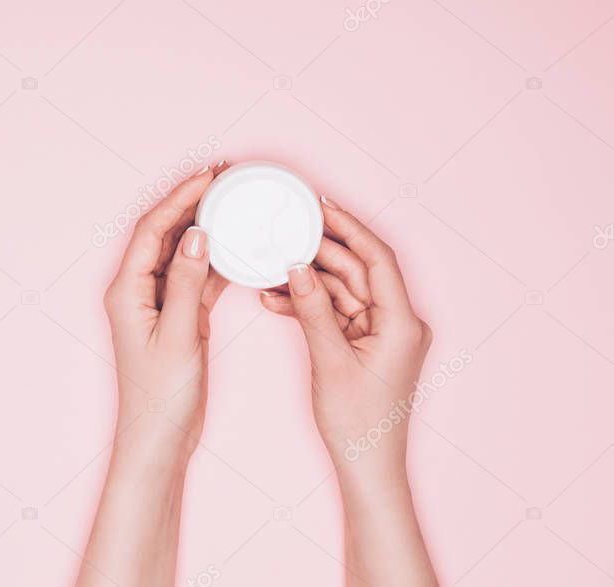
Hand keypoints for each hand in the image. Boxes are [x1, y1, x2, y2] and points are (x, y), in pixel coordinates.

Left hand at [76, 165, 228, 586]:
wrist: (159, 439)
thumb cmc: (161, 396)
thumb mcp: (178, 336)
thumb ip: (188, 283)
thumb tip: (196, 235)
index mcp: (127, 291)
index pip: (152, 230)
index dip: (179, 199)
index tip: (207, 176)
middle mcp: (138, 291)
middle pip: (165, 234)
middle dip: (191, 204)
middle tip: (223, 178)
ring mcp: (158, 304)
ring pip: (182, 253)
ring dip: (205, 228)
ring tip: (232, 202)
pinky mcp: (178, 318)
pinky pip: (196, 278)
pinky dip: (215, 261)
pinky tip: (236, 248)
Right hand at [259, 196, 437, 585]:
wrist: (366, 465)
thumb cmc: (358, 423)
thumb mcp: (330, 361)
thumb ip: (313, 309)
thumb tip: (297, 267)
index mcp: (401, 322)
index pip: (377, 259)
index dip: (350, 228)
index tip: (322, 206)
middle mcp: (396, 322)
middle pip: (357, 270)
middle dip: (320, 251)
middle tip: (286, 231)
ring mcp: (380, 332)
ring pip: (341, 290)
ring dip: (307, 280)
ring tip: (271, 269)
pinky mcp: (364, 343)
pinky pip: (334, 312)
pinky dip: (307, 304)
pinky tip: (276, 298)